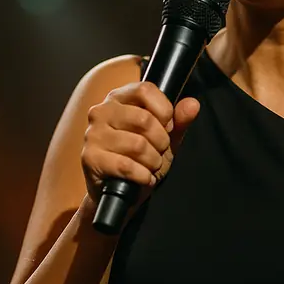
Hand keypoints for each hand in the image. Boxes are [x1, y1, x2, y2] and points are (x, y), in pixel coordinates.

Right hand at [81, 81, 199, 215]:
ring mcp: (93, 135)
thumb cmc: (140, 160)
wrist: (119, 193)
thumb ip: (179, 120)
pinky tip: (143, 178)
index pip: (145, 90)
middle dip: (161, 142)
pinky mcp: (90, 158)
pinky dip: (143, 175)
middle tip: (159, 152)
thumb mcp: (164, 138)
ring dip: (152, 162)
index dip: (164, 110)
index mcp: (118, 98)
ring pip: (137, 145)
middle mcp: (101, 111)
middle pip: (144, 119)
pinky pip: (126, 165)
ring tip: (150, 166)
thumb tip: (193, 104)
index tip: (167, 127)